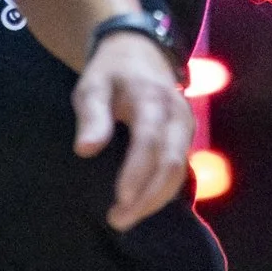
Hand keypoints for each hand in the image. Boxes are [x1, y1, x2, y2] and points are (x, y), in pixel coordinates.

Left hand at [73, 35, 190, 227]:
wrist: (140, 51)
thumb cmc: (111, 72)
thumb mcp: (93, 84)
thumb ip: (92, 115)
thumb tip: (86, 150)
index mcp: (153, 100)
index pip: (150, 142)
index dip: (137, 173)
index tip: (120, 199)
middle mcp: (177, 116)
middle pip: (171, 165)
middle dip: (147, 197)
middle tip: (117, 220)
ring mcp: (185, 129)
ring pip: (180, 173)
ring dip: (155, 200)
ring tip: (125, 218)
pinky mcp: (184, 139)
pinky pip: (180, 171)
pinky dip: (162, 192)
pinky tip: (141, 206)